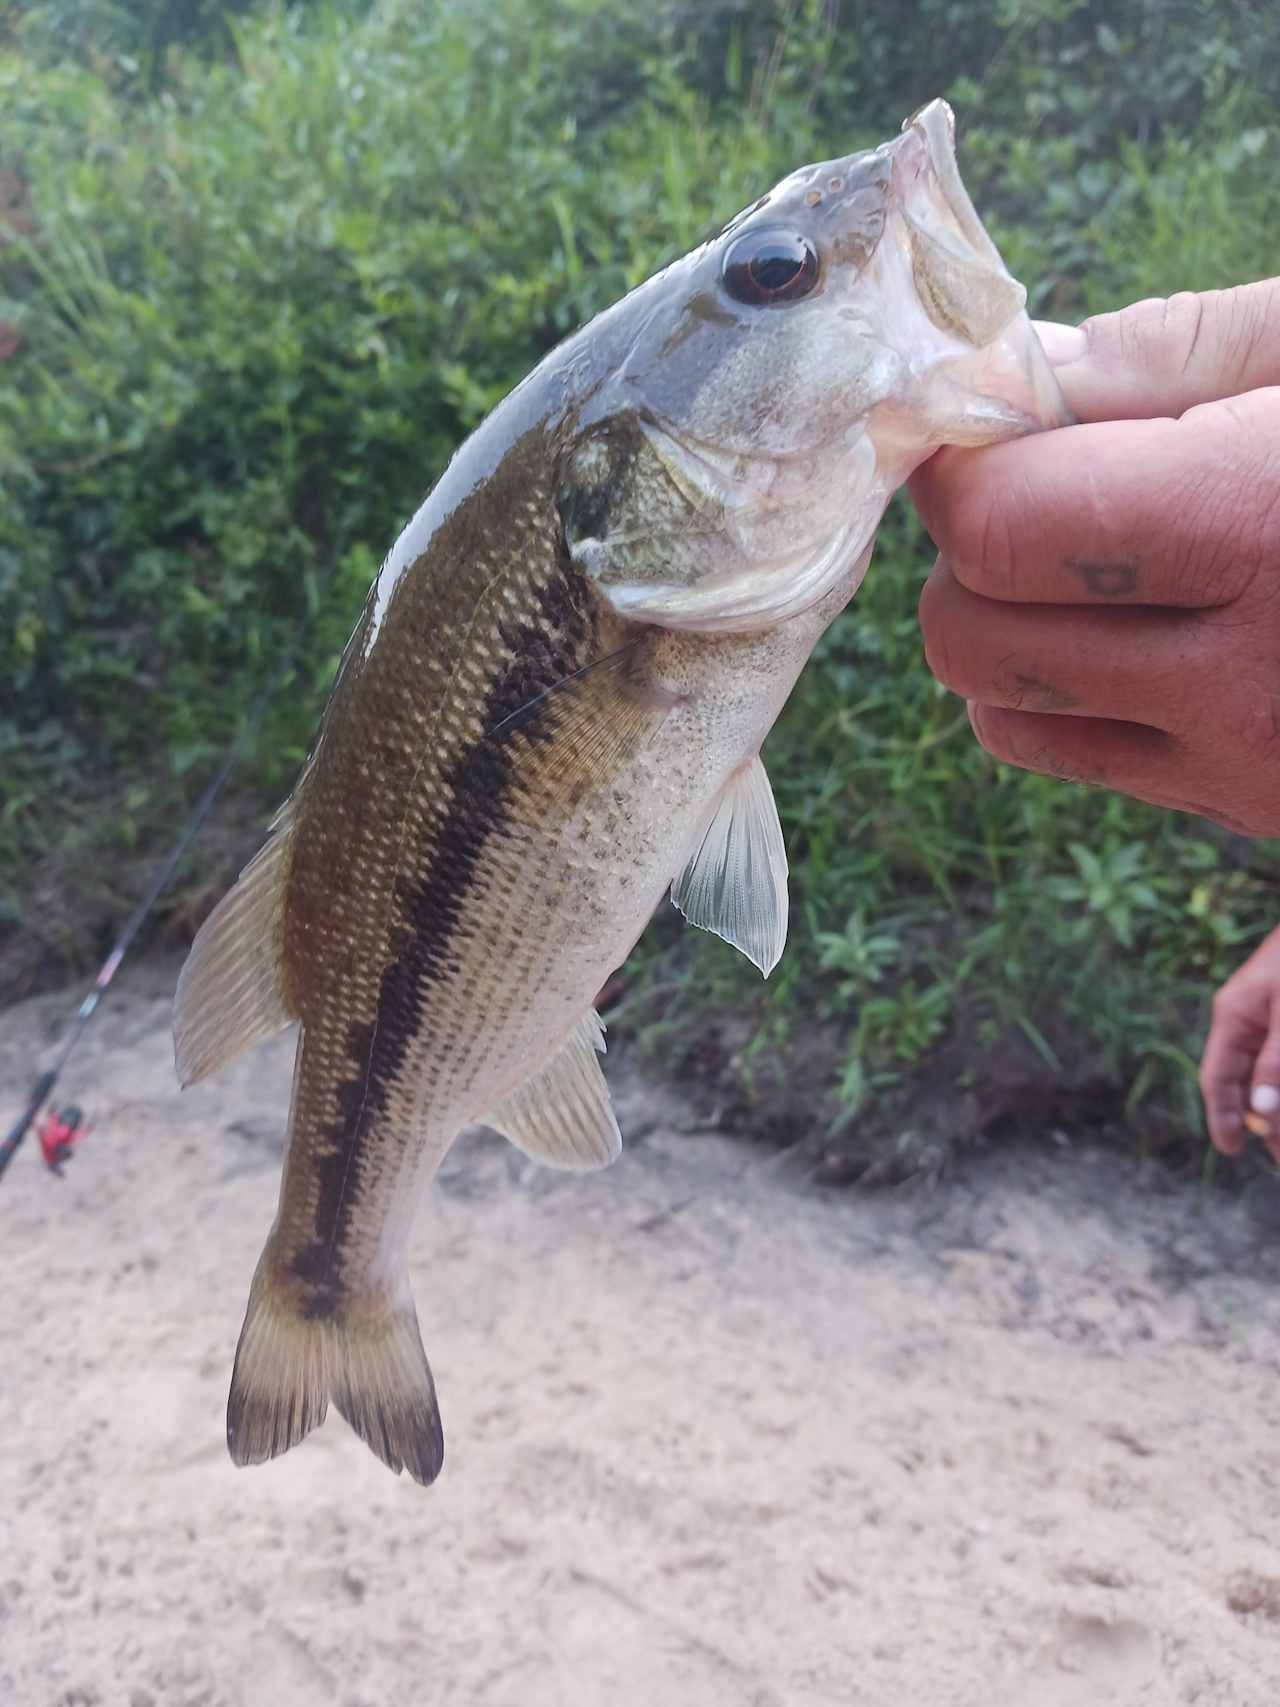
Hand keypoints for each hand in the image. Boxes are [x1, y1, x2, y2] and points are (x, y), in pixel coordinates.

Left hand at [911, 280, 1279, 836]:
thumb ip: (1170, 355)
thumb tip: (1012, 373)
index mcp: (1257, 526)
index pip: (996, 528)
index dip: (961, 465)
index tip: (977, 426)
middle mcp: (1238, 675)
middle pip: (969, 636)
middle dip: (970, 553)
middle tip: (1041, 493)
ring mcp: (1241, 762)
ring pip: (1001, 713)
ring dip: (1003, 632)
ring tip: (1094, 564)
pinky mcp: (1245, 808)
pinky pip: (1076, 759)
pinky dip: (1060, 697)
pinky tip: (1134, 634)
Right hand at [1201, 925, 1279, 1160]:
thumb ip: (1276, 1060)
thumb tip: (1261, 1109)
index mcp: (1234, 1015)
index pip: (1217, 1076)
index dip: (1222, 1115)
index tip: (1231, 1149)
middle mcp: (1249, 1020)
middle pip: (1248, 1080)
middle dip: (1264, 1119)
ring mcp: (1272, 1018)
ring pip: (1271, 1072)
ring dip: (1279, 1104)